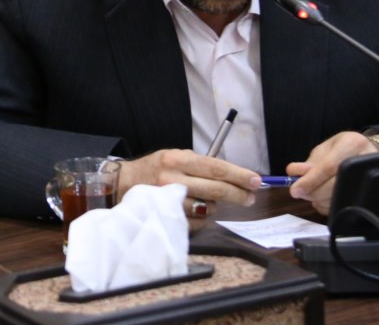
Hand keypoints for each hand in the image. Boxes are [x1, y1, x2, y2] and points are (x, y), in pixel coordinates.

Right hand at [118, 149, 261, 227]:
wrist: (122, 183)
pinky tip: (196, 210)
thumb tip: (234, 177)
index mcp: (177, 159)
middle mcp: (172, 178)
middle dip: (238, 194)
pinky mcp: (166, 218)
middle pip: (216, 189)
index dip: (239, 175)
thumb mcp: (173, 156)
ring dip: (215, 206)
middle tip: (249, 197)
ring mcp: (168, 200)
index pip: (216, 168)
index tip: (256, 180)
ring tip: (210, 200)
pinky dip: (202, 217)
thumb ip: (199, 165)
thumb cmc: (154, 169)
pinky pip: (196, 222)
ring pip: (208, 207)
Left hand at [285, 131, 378, 214]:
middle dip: (313, 192)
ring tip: (311, 192)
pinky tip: (322, 198)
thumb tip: (294, 174)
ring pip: (340, 199)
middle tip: (299, 193)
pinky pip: (344, 207)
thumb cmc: (342, 150)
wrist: (367, 154)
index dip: (310, 180)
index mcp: (352, 144)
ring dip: (319, 200)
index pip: (329, 167)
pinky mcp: (370, 194)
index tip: (295, 189)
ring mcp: (371, 178)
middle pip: (336, 185)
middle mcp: (365, 160)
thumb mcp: (325, 149)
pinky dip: (327, 206)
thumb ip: (310, 162)